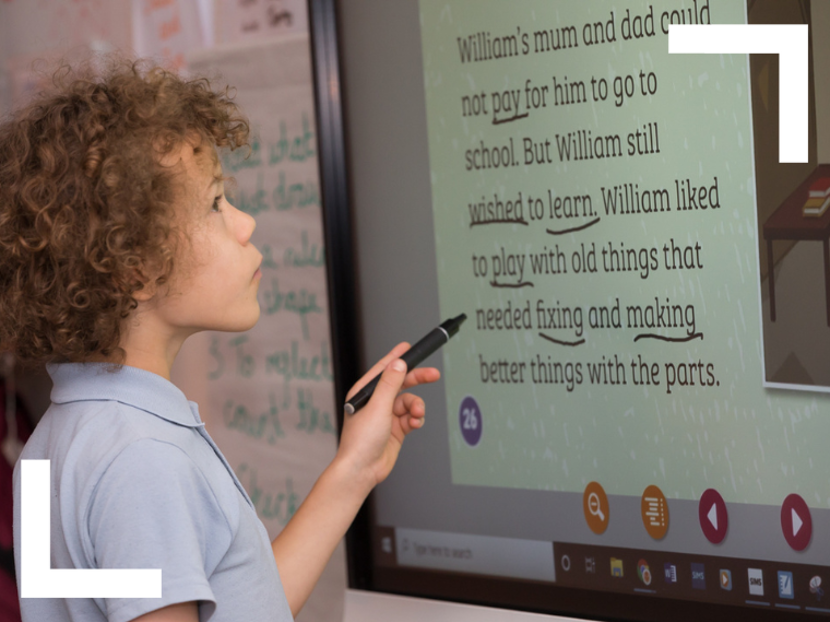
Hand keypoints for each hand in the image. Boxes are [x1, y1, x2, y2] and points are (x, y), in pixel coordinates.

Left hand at [336, 342, 439, 489]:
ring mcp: (386, 416)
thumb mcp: (378, 406)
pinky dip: (416, 420)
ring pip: (409, 402)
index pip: (384, 369)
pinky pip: (411, 417)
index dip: (397, 357)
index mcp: (365, 392)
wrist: (362, 469)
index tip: (408, 347)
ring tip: (417, 415)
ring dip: (417, 407)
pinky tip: (414, 424)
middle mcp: (376, 402)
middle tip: (433, 374)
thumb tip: (398, 363)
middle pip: (401, 383)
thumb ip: (390, 383)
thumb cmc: (360, 441)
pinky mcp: (396, 429)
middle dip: (417, 380)